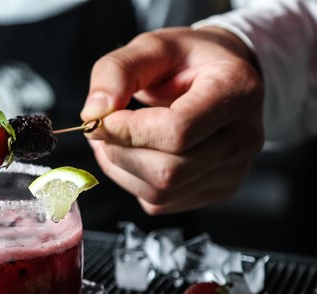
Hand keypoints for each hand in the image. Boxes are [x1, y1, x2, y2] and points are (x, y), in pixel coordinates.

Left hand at [81, 27, 264, 214]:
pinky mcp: (217, 191)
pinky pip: (160, 202)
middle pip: (168, 170)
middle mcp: (244, 137)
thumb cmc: (188, 60)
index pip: (177, 130)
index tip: (101, 119)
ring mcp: (233, 171)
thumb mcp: (151, 47)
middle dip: (120, 151)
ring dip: (121, 168)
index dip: (128, 131)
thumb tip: (93, 113)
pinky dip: (133, 181)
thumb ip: (117, 71)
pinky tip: (134, 153)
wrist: (222, 77)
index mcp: (236, 91)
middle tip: (104, 128)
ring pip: (160, 191)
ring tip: (115, 138)